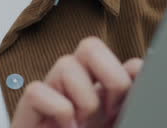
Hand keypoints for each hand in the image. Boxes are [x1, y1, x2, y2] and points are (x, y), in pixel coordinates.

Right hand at [11, 37, 143, 127]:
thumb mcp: (118, 126)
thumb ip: (131, 106)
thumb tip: (138, 70)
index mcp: (105, 95)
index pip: (123, 62)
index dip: (131, 76)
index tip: (130, 105)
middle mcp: (79, 89)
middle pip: (90, 47)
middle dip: (108, 74)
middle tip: (110, 109)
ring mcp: (52, 95)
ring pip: (65, 63)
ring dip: (81, 98)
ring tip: (82, 126)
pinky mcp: (28, 109)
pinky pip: (38, 90)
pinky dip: (56, 111)